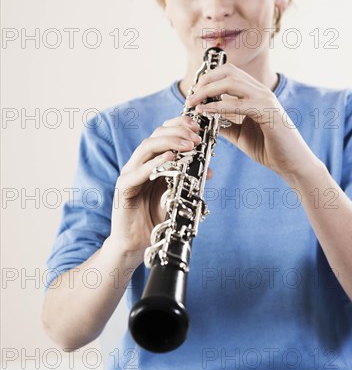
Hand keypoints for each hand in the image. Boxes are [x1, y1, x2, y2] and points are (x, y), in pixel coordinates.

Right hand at [109, 115, 211, 255]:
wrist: (136, 244)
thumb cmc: (156, 218)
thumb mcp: (177, 195)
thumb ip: (189, 181)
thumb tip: (209, 170)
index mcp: (150, 161)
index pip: (162, 134)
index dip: (179, 126)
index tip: (198, 127)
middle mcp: (138, 163)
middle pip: (155, 135)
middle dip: (178, 131)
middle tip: (197, 137)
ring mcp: (129, 174)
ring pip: (146, 148)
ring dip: (170, 143)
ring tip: (189, 145)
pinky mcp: (124, 188)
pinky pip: (139, 172)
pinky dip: (155, 163)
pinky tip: (171, 158)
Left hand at [186, 63, 319, 177]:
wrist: (293, 164)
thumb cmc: (270, 148)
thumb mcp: (240, 134)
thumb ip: (225, 123)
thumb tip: (205, 118)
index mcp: (255, 94)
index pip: (229, 73)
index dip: (208, 79)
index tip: (193, 94)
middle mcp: (261, 92)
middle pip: (228, 71)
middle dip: (205, 80)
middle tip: (190, 97)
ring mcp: (265, 100)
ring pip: (231, 82)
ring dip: (207, 91)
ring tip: (193, 102)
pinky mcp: (268, 113)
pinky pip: (238, 104)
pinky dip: (218, 107)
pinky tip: (205, 112)